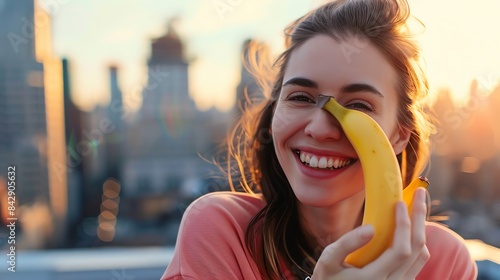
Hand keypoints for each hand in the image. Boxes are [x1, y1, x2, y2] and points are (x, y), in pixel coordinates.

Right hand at [311, 188, 429, 279]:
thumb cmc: (328, 278)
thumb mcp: (329, 260)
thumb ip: (347, 244)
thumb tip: (371, 228)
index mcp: (375, 279)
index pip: (400, 250)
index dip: (403, 224)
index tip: (398, 203)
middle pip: (418, 249)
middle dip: (419, 218)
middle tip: (419, 194)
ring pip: (422, 255)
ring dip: (420, 229)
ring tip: (414, 207)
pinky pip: (418, 261)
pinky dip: (417, 241)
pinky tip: (408, 227)